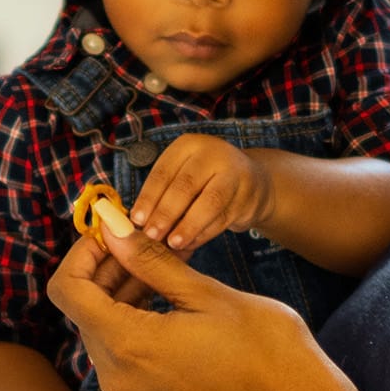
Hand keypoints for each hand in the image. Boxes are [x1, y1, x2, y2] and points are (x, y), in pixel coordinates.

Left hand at [48, 200, 344, 390]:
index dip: (83, 253)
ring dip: (118, 292)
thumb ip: (151, 261)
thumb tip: (111, 228)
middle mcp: (116, 375)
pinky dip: (130, 318)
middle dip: (103, 268)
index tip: (113, 232)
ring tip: (159, 264)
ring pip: (99, 328)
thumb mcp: (205, 293)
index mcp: (128, 345)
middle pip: (81, 308)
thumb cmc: (265, 347)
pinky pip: (119, 351)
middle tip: (141, 240)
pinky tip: (164, 297)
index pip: (67, 289)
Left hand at [130, 135, 272, 251]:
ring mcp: (234, 174)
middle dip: (165, 213)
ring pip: (208, 203)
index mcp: (188, 146)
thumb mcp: (182, 175)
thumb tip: (137, 224)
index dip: (148, 197)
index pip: (163, 172)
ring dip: (187, 226)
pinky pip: (222, 219)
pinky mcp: (247, 198)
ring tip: (172, 244)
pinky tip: (188, 244)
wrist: (253, 182)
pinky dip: (203, 234)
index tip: (136, 220)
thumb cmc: (204, 181)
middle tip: (151, 235)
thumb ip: (162, 194)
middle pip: (185, 186)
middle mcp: (212, 154)